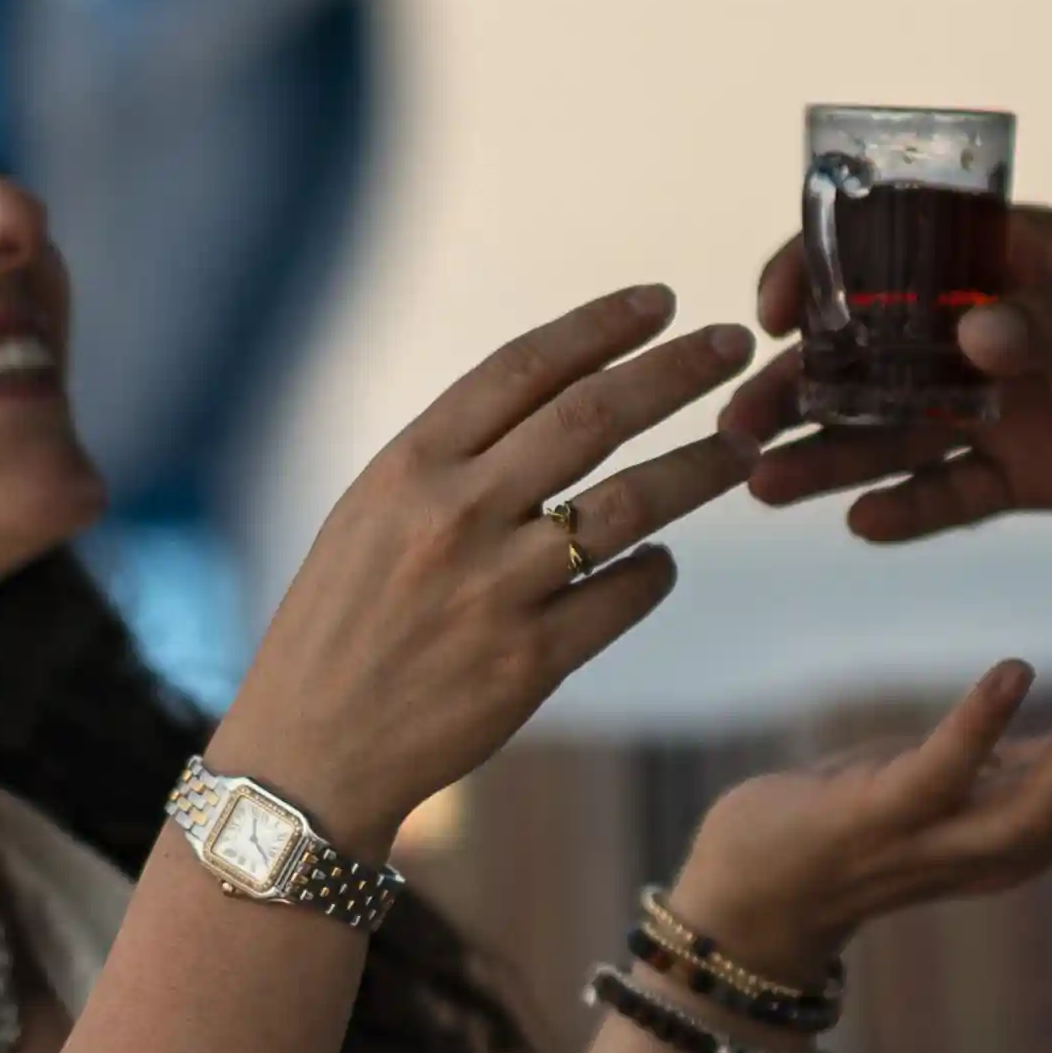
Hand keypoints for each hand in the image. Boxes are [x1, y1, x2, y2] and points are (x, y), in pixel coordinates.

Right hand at [215, 284, 749, 851]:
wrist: (310, 750)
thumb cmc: (342, 620)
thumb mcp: (372, 514)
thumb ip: (455, 459)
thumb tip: (559, 398)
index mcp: (410, 467)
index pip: (522, 367)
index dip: (600, 326)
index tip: (659, 302)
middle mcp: (455, 515)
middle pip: (593, 415)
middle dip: (675, 370)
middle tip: (731, 344)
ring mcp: (496, 589)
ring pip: (631, 502)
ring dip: (698, 467)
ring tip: (741, 448)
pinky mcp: (530, 661)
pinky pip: (624, 593)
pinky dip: (655, 569)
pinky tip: (662, 558)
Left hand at [663, 649, 1051, 982]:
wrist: (753, 898)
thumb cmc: (863, 822)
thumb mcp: (971, 781)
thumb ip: (1039, 754)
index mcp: (1030, 825)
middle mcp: (1002, 847)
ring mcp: (941, 842)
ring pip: (1040, 807)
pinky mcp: (876, 822)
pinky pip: (938, 775)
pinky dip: (977, 726)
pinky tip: (1012, 670)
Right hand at [723, 207, 1051, 544]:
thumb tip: (976, 338)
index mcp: (985, 263)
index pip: (873, 261)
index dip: (813, 278)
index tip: (776, 311)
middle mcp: (973, 336)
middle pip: (861, 363)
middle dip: (796, 389)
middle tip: (737, 426)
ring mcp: (997, 407)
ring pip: (890, 436)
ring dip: (826, 457)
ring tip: (762, 483)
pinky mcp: (1030, 474)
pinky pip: (952, 496)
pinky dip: (907, 510)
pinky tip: (859, 523)